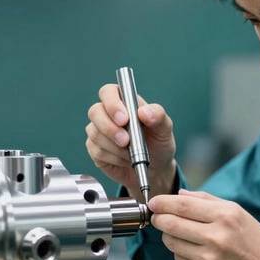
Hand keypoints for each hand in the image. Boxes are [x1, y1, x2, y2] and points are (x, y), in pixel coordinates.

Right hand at [85, 83, 176, 198]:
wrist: (155, 168)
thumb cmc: (158, 142)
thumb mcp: (164, 129)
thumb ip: (158, 116)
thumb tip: (144, 112)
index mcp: (124, 101)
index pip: (108, 92)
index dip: (112, 103)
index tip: (124, 119)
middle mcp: (107, 113)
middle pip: (95, 112)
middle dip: (110, 128)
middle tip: (126, 141)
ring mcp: (98, 130)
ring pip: (95, 134)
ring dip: (116, 147)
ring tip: (132, 153)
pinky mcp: (95, 148)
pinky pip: (97, 152)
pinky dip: (114, 158)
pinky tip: (125, 159)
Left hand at [149, 189, 259, 259]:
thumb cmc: (253, 239)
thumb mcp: (236, 211)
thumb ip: (206, 200)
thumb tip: (178, 195)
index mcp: (225, 216)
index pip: (182, 205)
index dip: (163, 203)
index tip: (154, 202)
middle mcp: (216, 237)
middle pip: (171, 224)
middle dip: (158, 218)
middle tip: (157, 217)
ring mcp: (209, 259)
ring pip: (171, 243)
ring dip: (169, 236)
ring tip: (182, 234)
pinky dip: (181, 252)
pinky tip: (195, 250)